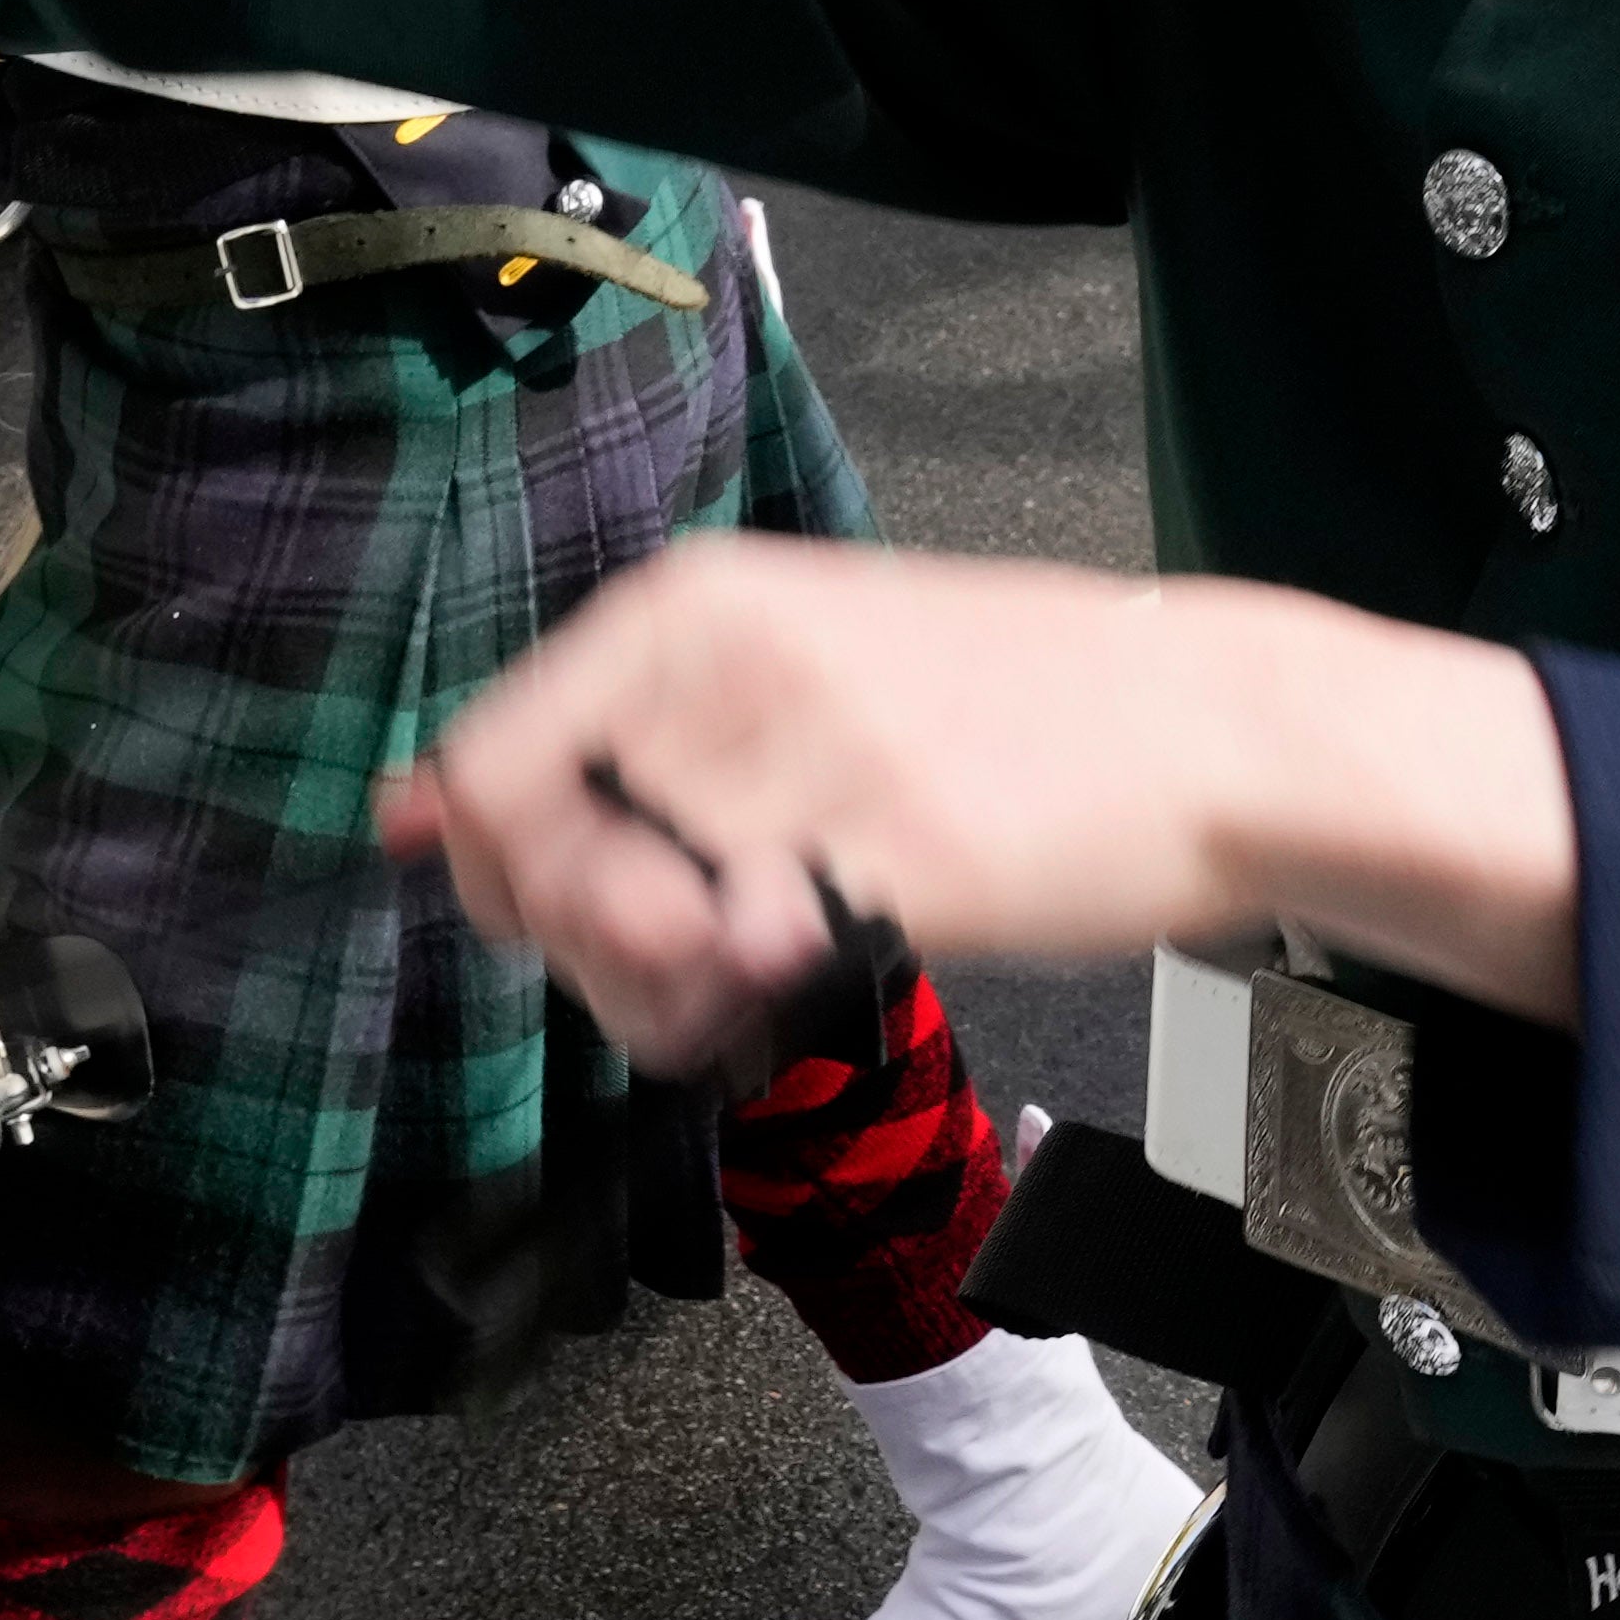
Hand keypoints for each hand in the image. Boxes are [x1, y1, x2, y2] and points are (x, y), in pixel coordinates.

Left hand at [383, 543, 1582, 1055]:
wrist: (1213, 729)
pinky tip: (799, 973)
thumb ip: (609, 728)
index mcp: (692, 604)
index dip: (497, 868)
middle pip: (537, 870)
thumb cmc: (1013, 702)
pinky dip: (738, 1015)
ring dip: (661, 992)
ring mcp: (809, 767)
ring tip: (747, 962)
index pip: (482, 765)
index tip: (566, 901)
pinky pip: (738, 982)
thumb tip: (406, 813)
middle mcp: (728, 672)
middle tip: (680, 949)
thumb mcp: (795, 659)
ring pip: (628, 939)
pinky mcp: (889, 864)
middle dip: (579, 947)